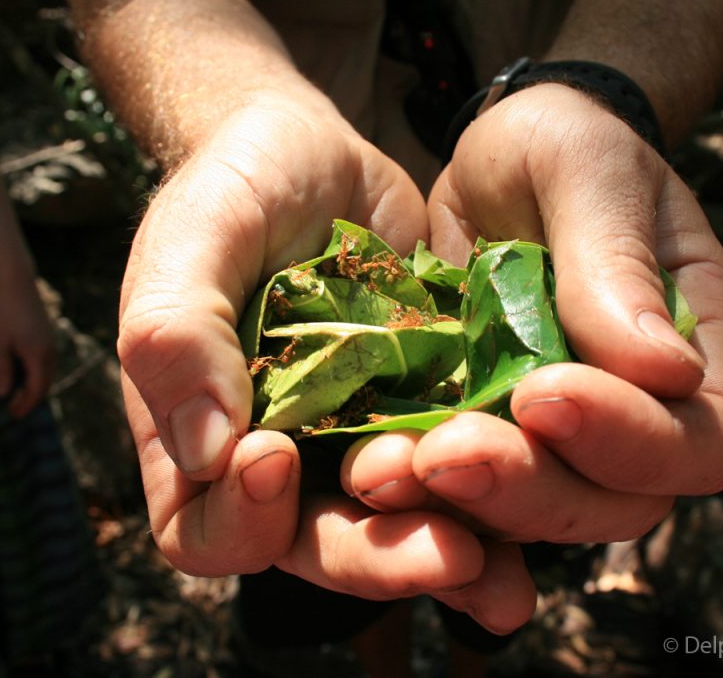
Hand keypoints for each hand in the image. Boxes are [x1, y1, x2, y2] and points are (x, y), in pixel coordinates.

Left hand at [0, 274, 56, 417]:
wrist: (18, 285)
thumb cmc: (4, 314)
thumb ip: (2, 370)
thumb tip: (3, 395)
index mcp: (38, 356)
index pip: (36, 389)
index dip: (25, 405)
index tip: (12, 415)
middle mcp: (50, 353)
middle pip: (45, 385)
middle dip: (31, 400)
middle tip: (13, 411)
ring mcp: (51, 345)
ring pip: (48, 375)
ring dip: (35, 389)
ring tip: (17, 397)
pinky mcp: (49, 338)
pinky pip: (48, 365)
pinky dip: (38, 376)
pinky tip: (24, 377)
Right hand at [117, 91, 535, 633]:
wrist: (313, 154)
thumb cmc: (231, 193)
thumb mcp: (190, 244)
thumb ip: (176, 336)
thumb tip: (209, 452)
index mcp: (205, 442)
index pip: (206, 533)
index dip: (242, 521)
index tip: (274, 455)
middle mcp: (286, 465)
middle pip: (322, 550)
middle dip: (380, 559)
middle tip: (447, 552)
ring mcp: (361, 443)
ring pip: (403, 527)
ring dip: (453, 552)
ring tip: (506, 569)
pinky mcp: (427, 413)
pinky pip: (465, 473)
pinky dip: (502, 499)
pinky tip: (547, 503)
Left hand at [342, 83, 722, 545]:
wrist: (493, 162)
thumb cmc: (563, 144)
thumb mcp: (588, 170)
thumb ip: (617, 259)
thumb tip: (667, 370)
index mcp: (699, 347)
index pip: (705, 440)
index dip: (633, 441)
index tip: (542, 392)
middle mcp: (640, 411)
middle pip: (618, 503)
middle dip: (533, 489)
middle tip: (447, 454)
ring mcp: (562, 436)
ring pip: (535, 514)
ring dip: (462, 504)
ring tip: (384, 467)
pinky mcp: (489, 436)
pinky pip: (463, 490)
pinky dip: (416, 491)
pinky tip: (365, 465)